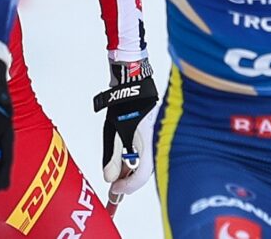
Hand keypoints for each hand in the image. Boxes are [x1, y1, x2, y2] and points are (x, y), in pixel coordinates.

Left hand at [93, 58, 158, 194]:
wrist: (134, 84)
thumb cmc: (125, 105)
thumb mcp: (114, 134)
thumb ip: (113, 157)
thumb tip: (110, 177)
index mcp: (149, 145)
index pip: (140, 177)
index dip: (126, 187)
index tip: (114, 188)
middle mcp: (159, 143)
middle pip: (145, 171)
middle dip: (130, 179)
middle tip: (116, 182)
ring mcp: (160, 137)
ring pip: (148, 162)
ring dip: (134, 168)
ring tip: (119, 167)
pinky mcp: (159, 132)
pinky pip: (151, 152)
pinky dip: (139, 157)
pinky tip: (128, 154)